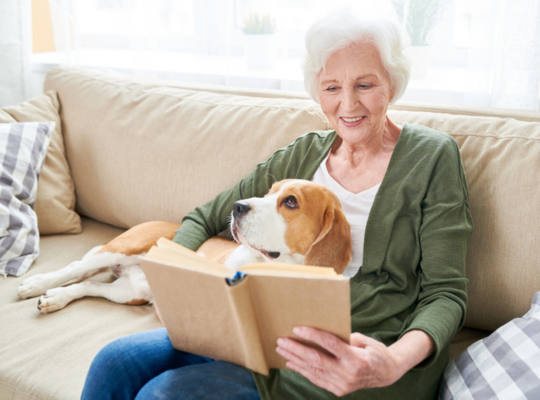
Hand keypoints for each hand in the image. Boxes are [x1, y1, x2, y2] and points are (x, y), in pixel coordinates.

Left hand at [276, 327, 433, 396]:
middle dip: (296, 349)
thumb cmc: (374, 351)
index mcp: (356, 358)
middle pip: (317, 360)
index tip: (297, 327)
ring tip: (281, 350)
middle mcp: (348, 374)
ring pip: (313, 371)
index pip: (330, 344)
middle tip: (281, 340)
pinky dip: (302, 371)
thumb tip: (318, 332)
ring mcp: (343, 385)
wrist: (387, 374)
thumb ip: (342, 338)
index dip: (312, 335)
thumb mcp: (363, 340)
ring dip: (295, 360)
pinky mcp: (339, 391)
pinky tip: (291, 363)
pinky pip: (317, 379)